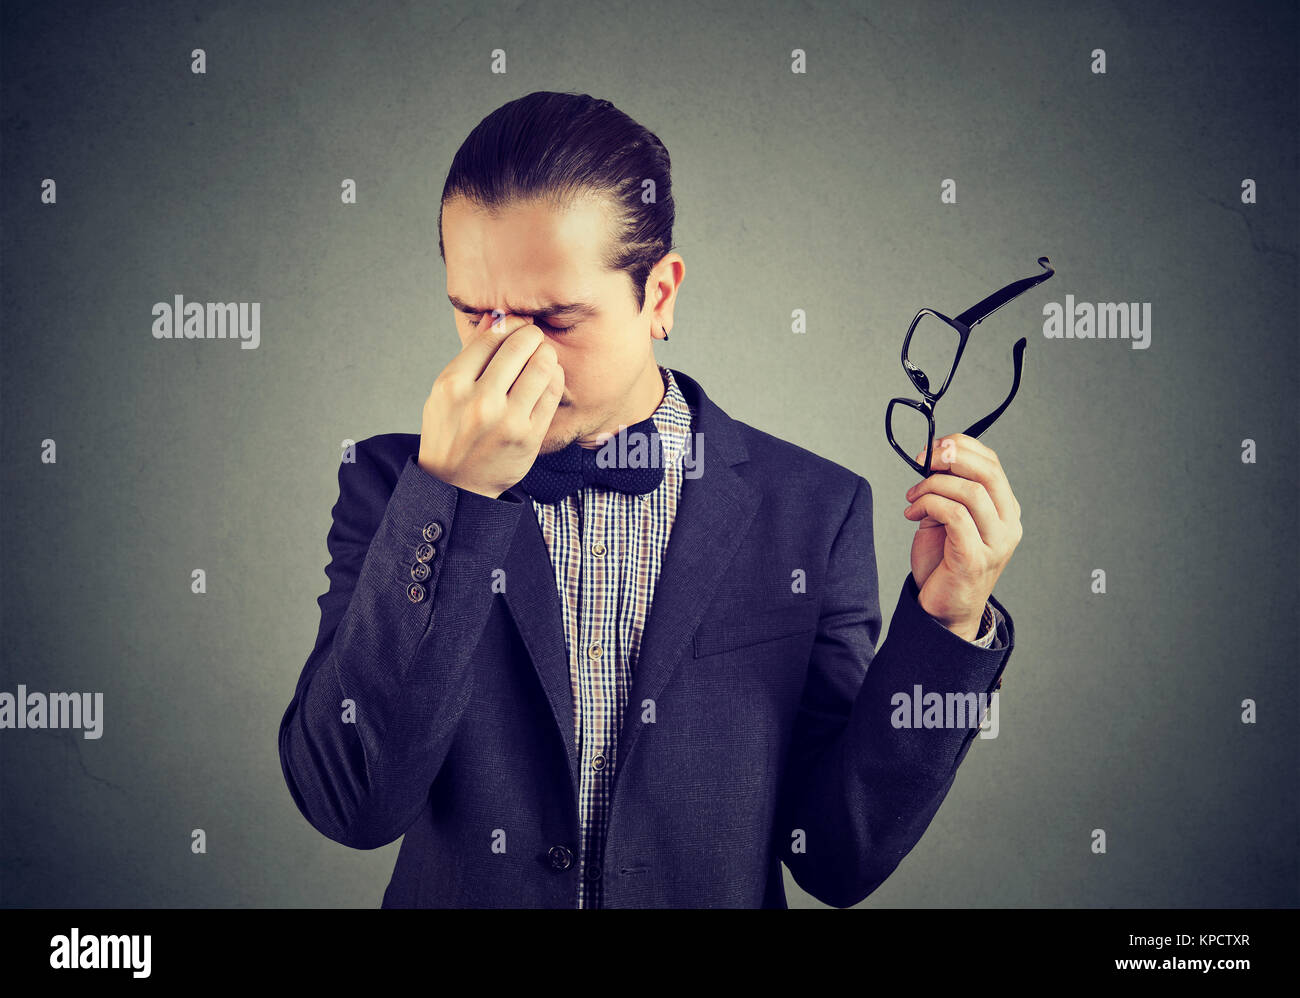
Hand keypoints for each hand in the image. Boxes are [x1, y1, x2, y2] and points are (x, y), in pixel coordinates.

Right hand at [418, 311, 564, 498]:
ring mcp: (507, 420)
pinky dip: (555, 377)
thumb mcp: (445, 392)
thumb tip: (495, 318)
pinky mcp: (529, 436)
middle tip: (534, 336)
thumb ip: (470, 355)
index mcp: (452, 385)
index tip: (517, 324)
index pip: (491, 337)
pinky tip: (549, 376)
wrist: (455, 484)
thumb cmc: (450, 432)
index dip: (510, 324)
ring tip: (543, 355)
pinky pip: (552, 393)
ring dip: (546, 353)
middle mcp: (480, 401)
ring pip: (541, 366)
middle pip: (519, 346)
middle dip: (531, 334)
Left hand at [902, 433, 1021, 639]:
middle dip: (952, 457)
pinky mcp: (975, 558)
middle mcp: (1007, 525)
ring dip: (933, 486)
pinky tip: (912, 513)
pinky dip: (929, 505)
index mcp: (1005, 510)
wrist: (942, 610)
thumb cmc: (943, 563)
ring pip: (970, 492)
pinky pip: (954, 515)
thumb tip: (935, 457)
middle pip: (988, 473)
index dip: (962, 447)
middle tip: (924, 460)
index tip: (933, 447)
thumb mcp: (948, 517)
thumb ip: (949, 490)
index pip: (993, 464)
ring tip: (913, 497)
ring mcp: (995, 543)